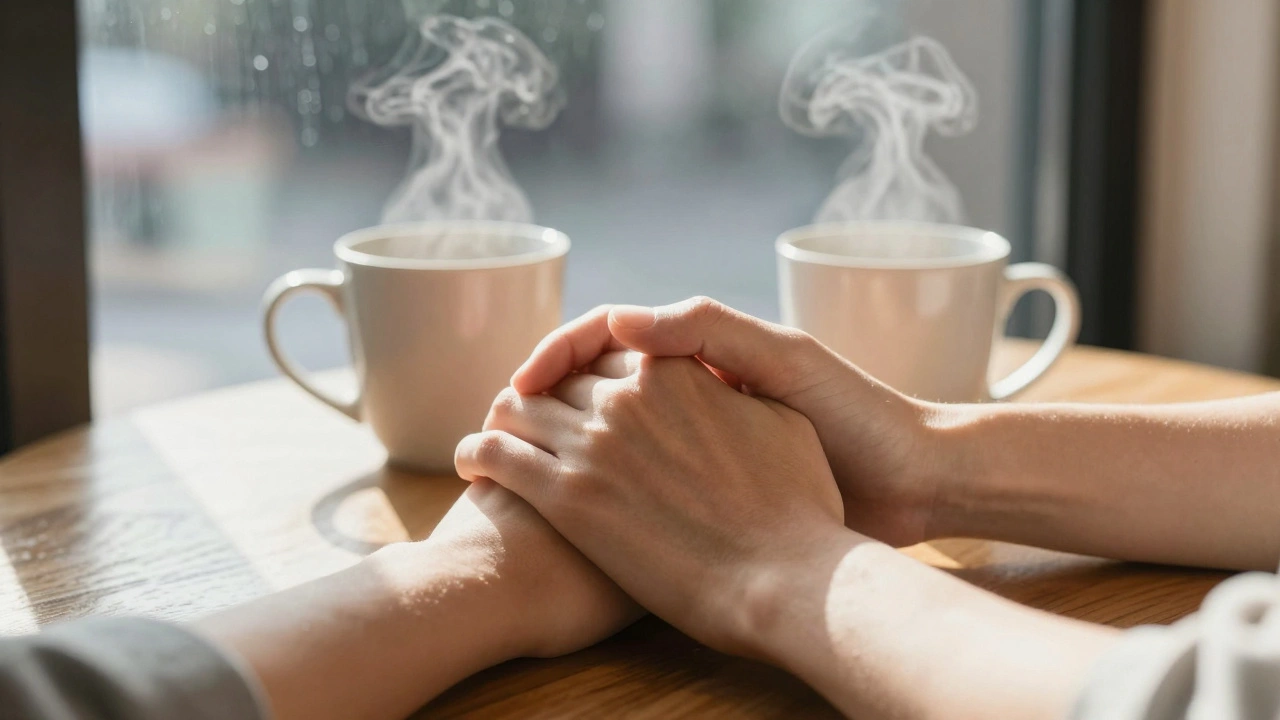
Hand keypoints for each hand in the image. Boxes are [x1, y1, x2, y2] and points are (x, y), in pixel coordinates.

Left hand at [456, 352, 847, 654]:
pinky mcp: (567, 497)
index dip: (585, 369)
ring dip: (501, 420)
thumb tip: (722, 384)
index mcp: (675, 370)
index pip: (607, 350)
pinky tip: (473, 467)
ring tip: (493, 440)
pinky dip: (478, 454)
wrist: (783, 578)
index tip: (575, 388)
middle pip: (559, 379)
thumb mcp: (783, 422)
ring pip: (516, 408)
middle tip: (526, 420)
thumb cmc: (798, 511)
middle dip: (541, 395)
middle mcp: (627, 396)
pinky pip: (496, 455)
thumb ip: (737, 392)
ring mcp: (593, 444)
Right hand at [510, 297, 946, 545]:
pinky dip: (602, 484)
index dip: (557, 354)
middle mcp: (693, 391)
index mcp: (704, 354)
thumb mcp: (784, 359)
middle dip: (543, 396)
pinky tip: (575, 506)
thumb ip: (708, 331)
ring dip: (563, 440)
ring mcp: (700, 439)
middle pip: (596, 381)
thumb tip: (621, 319)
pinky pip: (641, 478)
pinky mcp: (713, 484)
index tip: (519, 387)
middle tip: (497, 426)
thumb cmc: (855, 413)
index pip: (607, 335)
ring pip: (611, 431)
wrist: (911, 479)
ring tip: (518, 464)